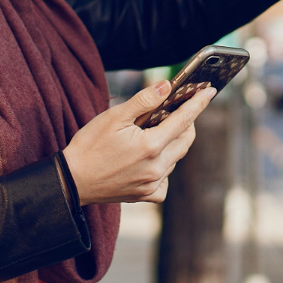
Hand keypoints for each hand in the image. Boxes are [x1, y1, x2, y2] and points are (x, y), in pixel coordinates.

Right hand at [61, 80, 215, 204]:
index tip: (210, 91)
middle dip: (187, 123)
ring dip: (173, 144)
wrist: (71, 181)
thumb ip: (143, 101)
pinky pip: (165, 180)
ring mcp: (152, 184)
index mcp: (151, 146)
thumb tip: (167, 86)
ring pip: (176, 159)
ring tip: (155, 133)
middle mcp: (156, 168)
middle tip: (178, 111)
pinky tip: (148, 161)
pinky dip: (163, 168)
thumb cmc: (89, 145)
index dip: (199, 103)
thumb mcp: (114, 116)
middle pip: (185, 140)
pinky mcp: (146, 196)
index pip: (184, 120)